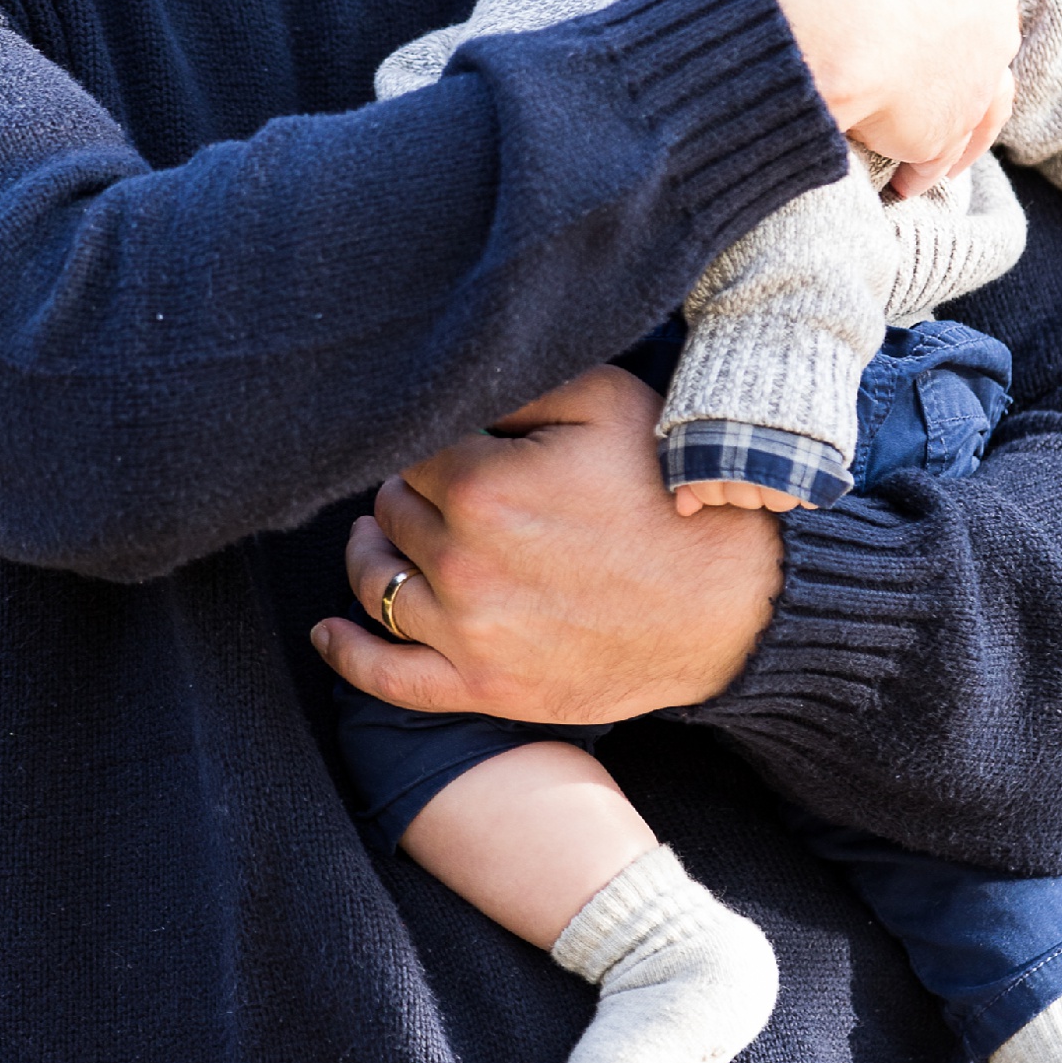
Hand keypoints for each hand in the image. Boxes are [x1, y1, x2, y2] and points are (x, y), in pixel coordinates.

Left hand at [310, 366, 782, 718]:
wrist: (733, 604)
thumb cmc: (669, 495)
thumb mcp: (606, 402)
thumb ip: (516, 382)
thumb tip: (446, 375)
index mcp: (483, 487)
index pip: (410, 452)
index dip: (435, 444)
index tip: (461, 445)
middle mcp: (462, 564)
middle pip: (392, 513)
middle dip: (411, 495)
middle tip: (448, 488)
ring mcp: (468, 634)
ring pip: (376, 583)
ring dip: (372, 555)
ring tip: (381, 539)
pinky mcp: (484, 687)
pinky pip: (386, 678)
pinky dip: (346, 652)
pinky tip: (328, 630)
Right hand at [742, 0, 1018, 192]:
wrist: (816, 14)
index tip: (872, 3)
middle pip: (966, 19)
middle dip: (931, 46)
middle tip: (886, 72)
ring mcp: (982, 52)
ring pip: (975, 86)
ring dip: (942, 115)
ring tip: (904, 143)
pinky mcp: (961, 113)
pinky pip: (954, 140)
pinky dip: (930, 162)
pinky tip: (904, 181)